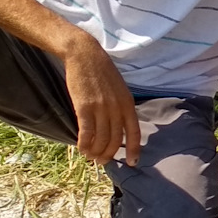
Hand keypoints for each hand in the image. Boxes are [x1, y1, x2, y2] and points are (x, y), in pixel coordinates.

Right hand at [62, 38, 139, 164]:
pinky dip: (84, 144)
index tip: (133, 162)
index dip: (134, 150)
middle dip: (110, 154)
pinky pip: (86, 132)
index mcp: (128, 103)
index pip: (135, 132)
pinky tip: (82, 149)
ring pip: (101, 139)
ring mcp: (101, 108)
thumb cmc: (101, 71)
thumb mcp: (119, 89)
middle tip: (102, 161)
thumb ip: (120, 107)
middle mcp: (117, 108)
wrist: (85, 55)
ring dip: (96, 151)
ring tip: (91, 157)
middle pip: (116, 140)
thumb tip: (117, 126)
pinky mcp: (84, 107)